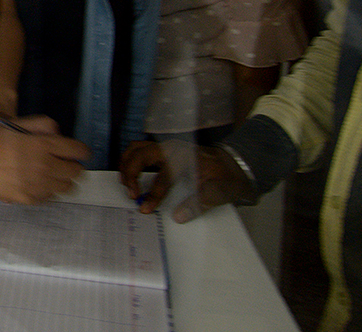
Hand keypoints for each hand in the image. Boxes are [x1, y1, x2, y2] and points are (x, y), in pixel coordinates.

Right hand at [0, 118, 87, 203]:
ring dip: (63, 179)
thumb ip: (41, 125)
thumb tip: (58, 135)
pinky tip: (36, 182)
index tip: (79, 151)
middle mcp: (45, 167)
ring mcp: (39, 185)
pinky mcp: (31, 199)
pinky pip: (51, 196)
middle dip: (73, 165)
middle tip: (64, 162)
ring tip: (51, 173)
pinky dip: (48, 189)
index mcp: (43, 145)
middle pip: (76, 171)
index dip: (82, 151)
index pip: (78, 150)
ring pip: (67, 187)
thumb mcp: (16, 125)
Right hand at [119, 140, 254, 222]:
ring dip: (127, 164)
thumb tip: (178, 216)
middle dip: (131, 174)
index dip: (153, 195)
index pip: (163, 176)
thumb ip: (198, 203)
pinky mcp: (164, 149)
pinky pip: (139, 149)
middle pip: (141, 155)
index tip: (145, 208)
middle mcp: (172, 148)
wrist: (235, 164)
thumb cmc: (226, 177)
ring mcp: (166, 146)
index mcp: (186, 157)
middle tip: (131, 194)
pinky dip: (130, 160)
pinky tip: (132, 175)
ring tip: (127, 184)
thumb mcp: (219, 192)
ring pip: (136, 148)